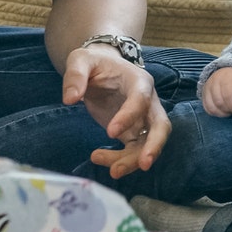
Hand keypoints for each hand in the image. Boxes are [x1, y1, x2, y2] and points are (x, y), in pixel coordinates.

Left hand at [65, 44, 170, 179]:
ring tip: (111, 171)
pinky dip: (122, 159)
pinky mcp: (134, 132)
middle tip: (143, 165)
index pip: (141, 100)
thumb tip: (69, 99)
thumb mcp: (80, 60)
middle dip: (154, 146)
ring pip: (148, 143)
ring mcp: (143, 119)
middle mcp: (148, 101)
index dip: (129, 116)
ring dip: (133, 159)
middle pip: (161, 126)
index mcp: (139, 81)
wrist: (101, 68)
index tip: (110, 133)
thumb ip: (75, 76)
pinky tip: (99, 158)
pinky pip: (134, 150)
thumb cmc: (94, 63)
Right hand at [201, 67, 231, 119]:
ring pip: (212, 107)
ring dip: (223, 112)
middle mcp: (214, 80)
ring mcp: (206, 88)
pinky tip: (224, 109)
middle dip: (230, 110)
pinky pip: (208, 109)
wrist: (228, 74)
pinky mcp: (203, 95)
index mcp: (228, 76)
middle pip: (219, 102)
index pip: (228, 95)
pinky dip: (217, 113)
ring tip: (230, 109)